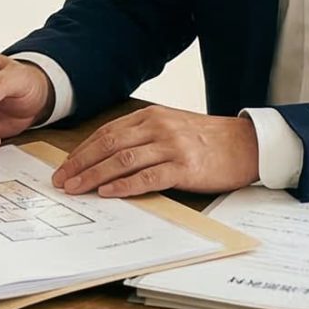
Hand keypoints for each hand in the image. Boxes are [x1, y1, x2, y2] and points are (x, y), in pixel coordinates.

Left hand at [51, 106, 259, 197]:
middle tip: (61, 180)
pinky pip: (147, 177)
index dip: (82, 150)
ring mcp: (171, 147)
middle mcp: (158, 128)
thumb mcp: (173, 127)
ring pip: (123, 161)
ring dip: (94, 175)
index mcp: (151, 116)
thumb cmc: (208, 140)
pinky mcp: (184, 167)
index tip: (65, 166)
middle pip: (109, 145)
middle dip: (80, 164)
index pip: (107, 133)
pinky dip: (124, 185)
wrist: (247, 145)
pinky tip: (108, 192)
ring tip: (76, 188)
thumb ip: (144, 136)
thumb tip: (108, 156)